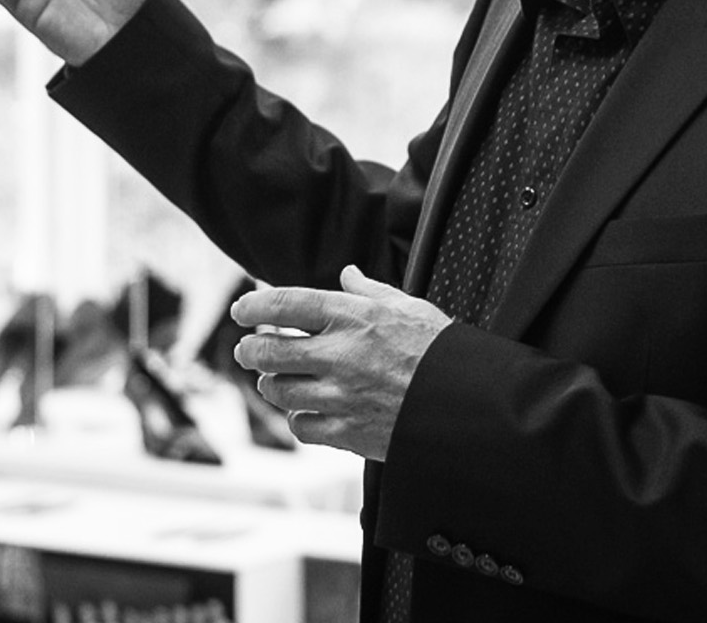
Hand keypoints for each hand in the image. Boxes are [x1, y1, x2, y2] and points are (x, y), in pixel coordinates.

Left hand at [231, 266, 451, 461]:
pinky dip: (299, 417)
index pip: (284, 304)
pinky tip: (307, 409)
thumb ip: (369, 290)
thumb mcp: (408, 307)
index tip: (239, 310)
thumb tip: (347, 274)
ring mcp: (340, 396)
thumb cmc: (440, 351)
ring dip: (271, 383)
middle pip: (268, 351)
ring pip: (278, 390)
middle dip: (250, 350)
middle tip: (247, 350)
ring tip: (276, 379)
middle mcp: (340, 354)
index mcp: (352, 316)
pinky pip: (301, 426)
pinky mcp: (347, 432)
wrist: (466, 404)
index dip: (253, 306)